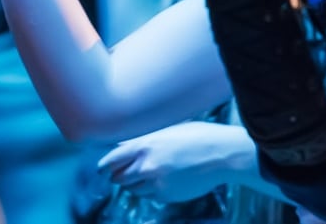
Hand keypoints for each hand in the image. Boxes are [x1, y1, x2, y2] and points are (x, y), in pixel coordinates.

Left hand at [98, 122, 257, 202]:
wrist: (223, 155)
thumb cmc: (199, 136)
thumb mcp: (168, 130)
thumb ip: (144, 139)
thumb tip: (122, 145)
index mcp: (145, 145)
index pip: (110, 160)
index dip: (104, 166)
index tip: (102, 168)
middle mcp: (146, 165)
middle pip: (118, 177)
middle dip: (119, 175)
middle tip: (125, 171)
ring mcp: (156, 183)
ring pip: (133, 189)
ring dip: (136, 183)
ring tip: (152, 173)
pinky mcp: (166, 195)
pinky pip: (150, 195)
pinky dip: (153, 189)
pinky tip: (168, 178)